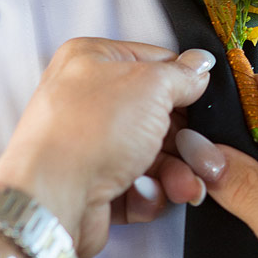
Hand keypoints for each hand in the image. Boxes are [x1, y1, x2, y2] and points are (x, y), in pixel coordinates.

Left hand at [0, 38, 213, 257]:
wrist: (53, 197)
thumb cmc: (89, 132)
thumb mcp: (152, 85)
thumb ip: (182, 75)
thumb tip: (199, 68)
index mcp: (92, 60)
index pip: (153, 61)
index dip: (184, 82)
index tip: (204, 100)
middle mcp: (86, 99)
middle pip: (155, 114)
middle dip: (183, 139)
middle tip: (200, 152)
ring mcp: (88, 143)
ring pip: (150, 154)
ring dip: (174, 172)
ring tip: (183, 184)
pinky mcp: (91, 184)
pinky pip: (135, 186)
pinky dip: (148, 193)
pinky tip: (146, 195)